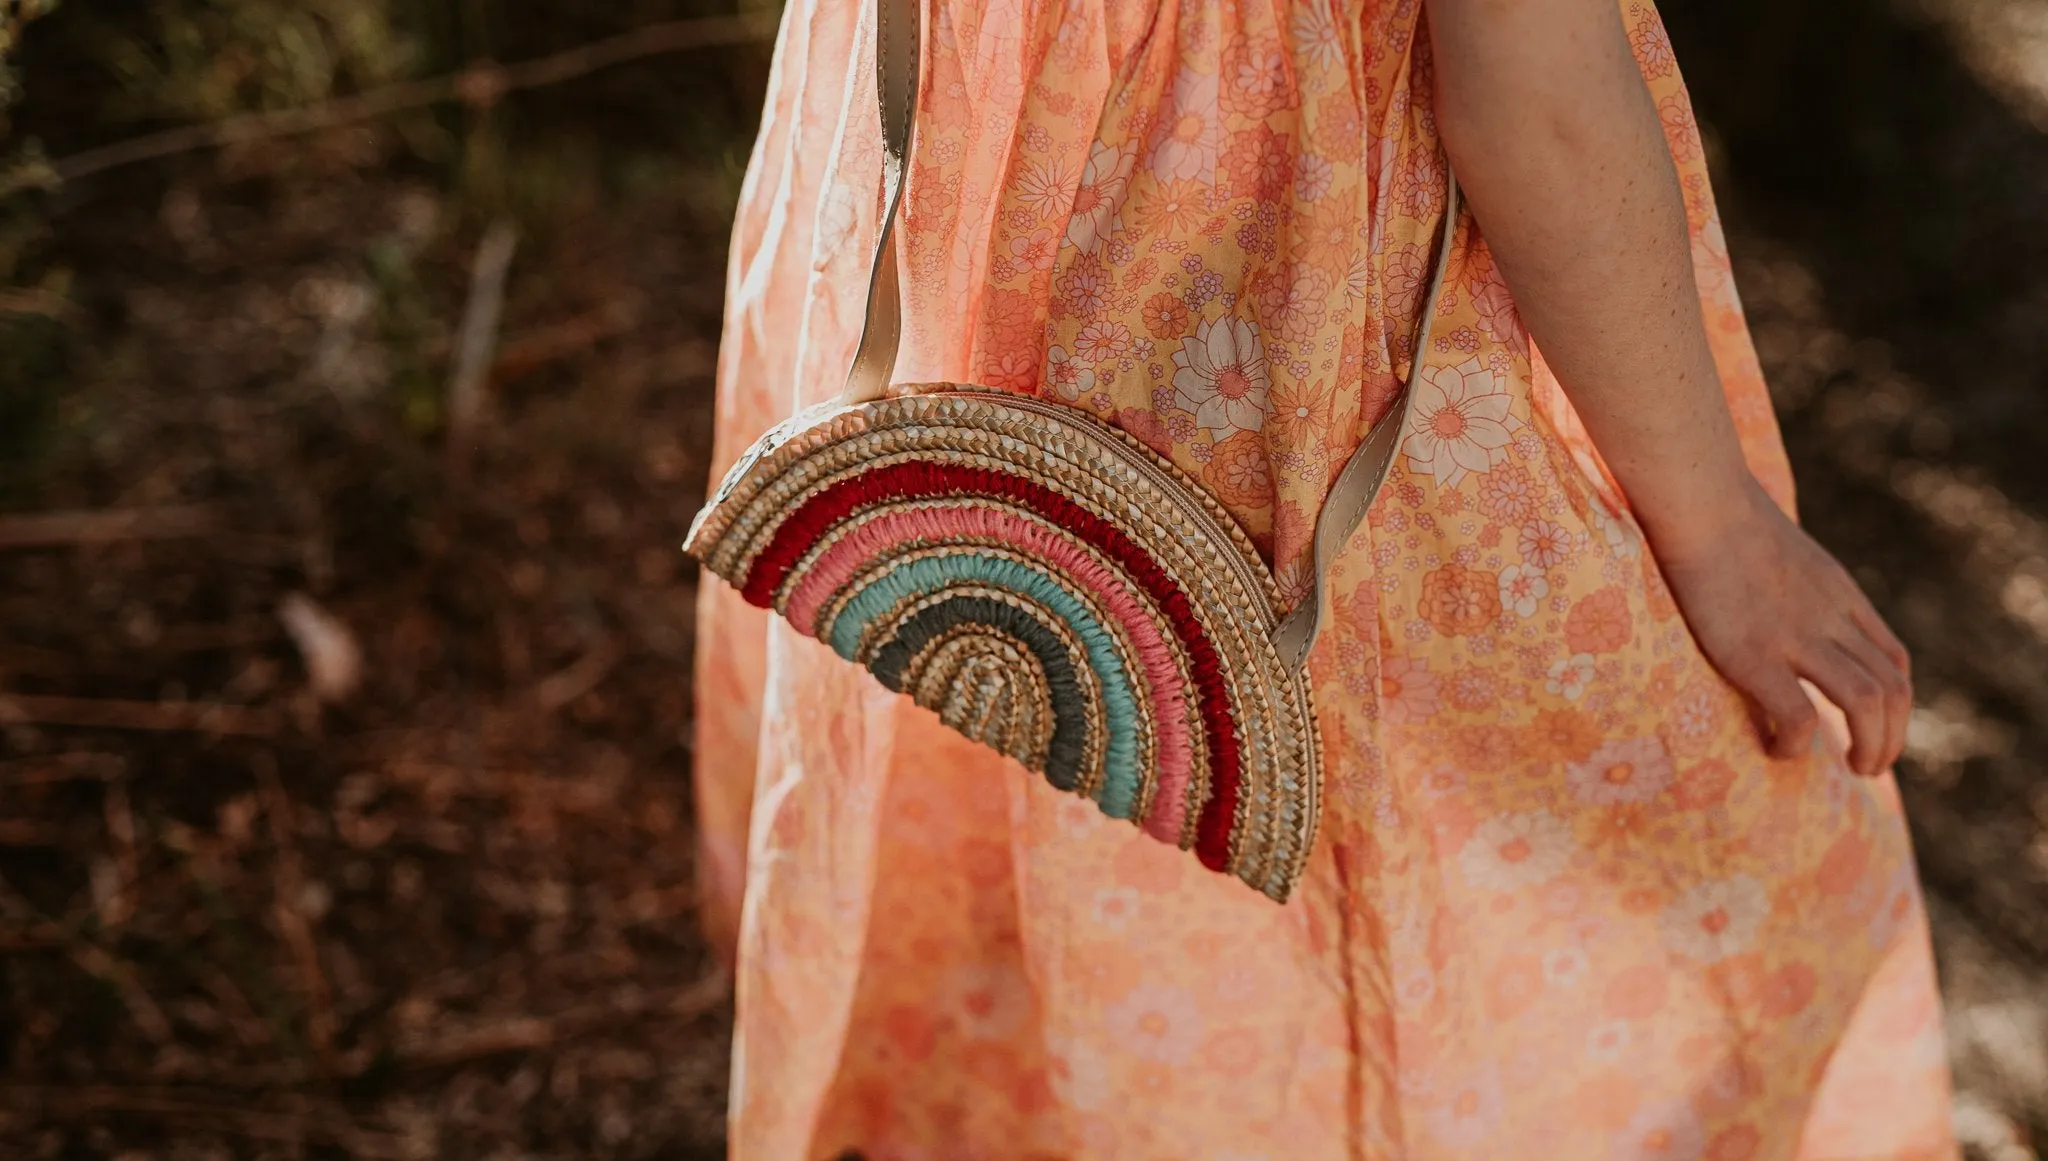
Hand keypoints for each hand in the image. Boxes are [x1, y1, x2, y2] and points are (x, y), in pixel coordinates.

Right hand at [1647, 478, 1911, 776]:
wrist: (1699, 501)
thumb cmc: (1719, 514)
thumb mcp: (1778, 548)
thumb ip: (1791, 582)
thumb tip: (1771, 597)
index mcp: (1838, 596)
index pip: (1893, 660)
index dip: (1895, 706)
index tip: (1875, 730)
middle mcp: (1830, 620)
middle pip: (1893, 689)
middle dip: (1893, 737)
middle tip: (1869, 767)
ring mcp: (1796, 638)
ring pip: (1867, 705)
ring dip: (1872, 747)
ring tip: (1853, 770)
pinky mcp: (1754, 656)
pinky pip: (1800, 718)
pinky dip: (1799, 744)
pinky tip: (1779, 748)